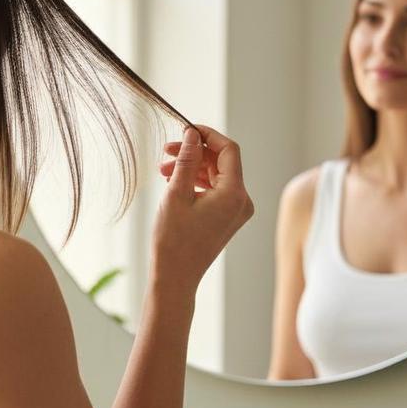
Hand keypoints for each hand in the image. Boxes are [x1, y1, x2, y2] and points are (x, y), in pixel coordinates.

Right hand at [151, 125, 253, 290]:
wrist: (175, 277)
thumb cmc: (173, 240)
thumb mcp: (176, 193)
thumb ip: (186, 159)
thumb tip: (192, 134)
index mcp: (234, 194)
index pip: (229, 150)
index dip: (208, 135)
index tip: (185, 129)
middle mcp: (242, 201)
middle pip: (223, 162)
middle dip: (195, 152)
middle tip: (167, 149)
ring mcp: (236, 211)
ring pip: (217, 176)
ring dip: (192, 168)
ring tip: (164, 169)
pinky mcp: (227, 218)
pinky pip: (215, 190)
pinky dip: (196, 182)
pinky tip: (174, 182)